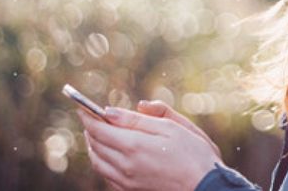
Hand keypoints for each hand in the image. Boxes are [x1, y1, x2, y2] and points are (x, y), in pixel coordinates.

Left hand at [78, 106, 219, 190]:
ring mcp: (126, 180)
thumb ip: (138, 119)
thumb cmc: (193, 153)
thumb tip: (110, 111)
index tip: (82, 106)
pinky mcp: (130, 190)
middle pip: (95, 144)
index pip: (99, 129)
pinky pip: (106, 174)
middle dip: (90, 128)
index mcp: (134, 146)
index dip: (88, 116)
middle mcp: (125, 165)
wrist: (205, 186)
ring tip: (96, 133)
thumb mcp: (170, 127)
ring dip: (93, 145)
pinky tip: (108, 154)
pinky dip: (101, 161)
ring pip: (97, 161)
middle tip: (90, 116)